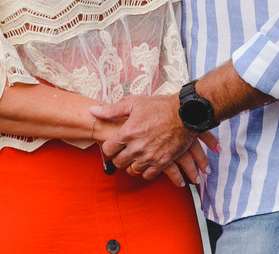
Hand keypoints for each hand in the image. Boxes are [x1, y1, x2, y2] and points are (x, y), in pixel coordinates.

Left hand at [91, 96, 217, 185]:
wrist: (186, 113)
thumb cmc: (160, 106)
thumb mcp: (135, 103)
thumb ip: (112, 110)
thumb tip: (93, 110)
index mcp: (127, 132)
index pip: (108, 149)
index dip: (109, 147)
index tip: (113, 146)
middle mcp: (136, 147)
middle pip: (118, 162)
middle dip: (119, 158)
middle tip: (124, 153)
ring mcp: (149, 156)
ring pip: (132, 170)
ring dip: (131, 165)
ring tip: (135, 159)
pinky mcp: (162, 162)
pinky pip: (147, 175)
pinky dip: (146, 171)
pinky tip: (147, 164)